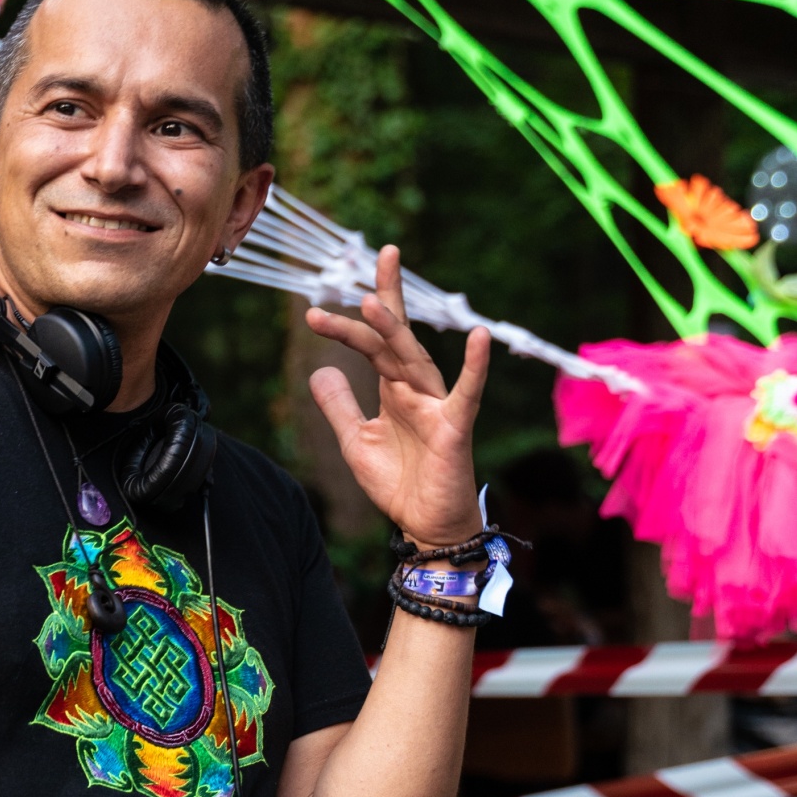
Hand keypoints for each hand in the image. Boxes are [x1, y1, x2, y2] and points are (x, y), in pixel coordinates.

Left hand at [306, 246, 488, 549]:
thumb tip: (318, 370)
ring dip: (392, 329)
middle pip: (392, 339)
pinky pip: (467, 392)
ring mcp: (437, 404)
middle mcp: (416, 388)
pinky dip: (475, 365)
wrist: (427, 525)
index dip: (359, 313)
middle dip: (375, 306)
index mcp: (393, 388)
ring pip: (412, 359)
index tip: (325, 293)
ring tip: (370, 299)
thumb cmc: (399, 483)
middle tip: (360, 271)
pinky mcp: (455, 427)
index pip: (377, 340)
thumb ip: (338, 406)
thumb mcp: (355, 442)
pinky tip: (478, 336)